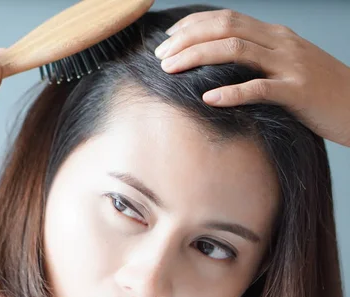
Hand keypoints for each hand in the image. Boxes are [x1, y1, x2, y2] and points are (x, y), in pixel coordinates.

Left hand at [154, 9, 349, 146]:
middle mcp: (280, 42)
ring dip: (197, 57)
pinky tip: (207, 98)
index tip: (167, 40)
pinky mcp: (297, 92)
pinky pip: (259, 89)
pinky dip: (231, 92)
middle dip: (187, 39)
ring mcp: (289, 65)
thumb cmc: (317, 89)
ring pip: (236, 50)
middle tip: (161, 57)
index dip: (192, 25)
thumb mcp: (286, 63)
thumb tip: (217, 60)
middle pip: (225, 28)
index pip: (226, 18)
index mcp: (274, 34)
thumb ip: (256, 57)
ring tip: (171, 70)